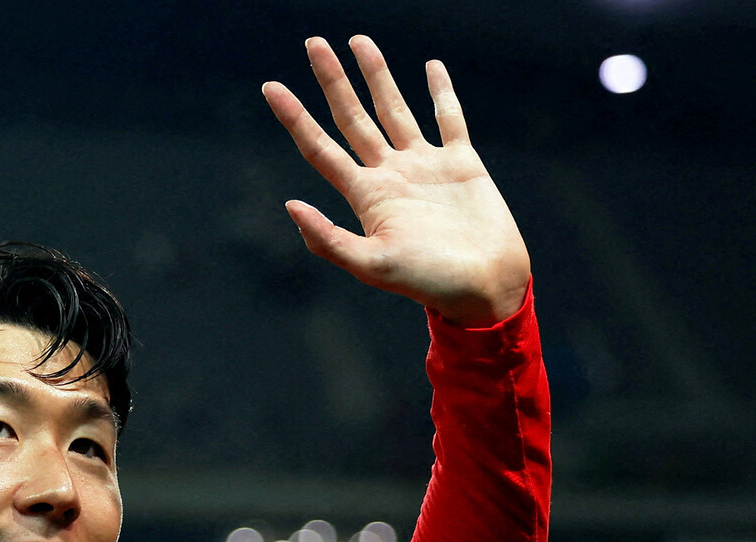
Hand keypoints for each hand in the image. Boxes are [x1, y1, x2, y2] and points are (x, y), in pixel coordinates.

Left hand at [263, 36, 530, 326]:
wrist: (485, 286)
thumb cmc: (428, 282)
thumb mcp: (371, 266)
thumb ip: (329, 239)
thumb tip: (290, 206)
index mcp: (365, 196)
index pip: (320, 148)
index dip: (294, 118)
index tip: (270, 87)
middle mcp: (389, 175)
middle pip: (352, 117)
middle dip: (331, 81)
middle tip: (313, 43)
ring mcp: (424, 167)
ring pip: (394, 109)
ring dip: (376, 75)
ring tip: (358, 41)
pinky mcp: (461, 163)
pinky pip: (448, 118)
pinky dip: (440, 91)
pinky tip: (430, 67)